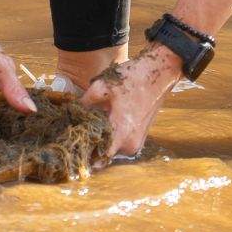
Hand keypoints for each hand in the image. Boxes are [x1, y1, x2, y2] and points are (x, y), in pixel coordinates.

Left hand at [81, 45, 182, 159]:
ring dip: (100, 140)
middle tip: (75, 132)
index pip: (98, 158)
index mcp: (122, 133)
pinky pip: (120, 143)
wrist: (161, 73)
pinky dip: (111, 136)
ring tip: (88, 124)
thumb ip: (84, 103)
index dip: (83, 154)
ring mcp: (138, 142)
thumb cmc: (132, 78)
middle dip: (89, 145)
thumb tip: (70, 113)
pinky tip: (103, 121)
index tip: (71, 147)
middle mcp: (131, 144)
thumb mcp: (102, 86)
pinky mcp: (141, 137)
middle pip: (102, 154)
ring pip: (111, 149)